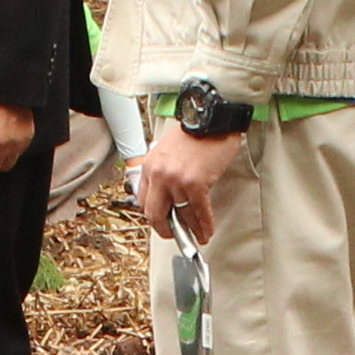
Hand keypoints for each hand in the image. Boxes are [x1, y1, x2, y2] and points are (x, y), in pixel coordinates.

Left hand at [132, 123, 244, 244]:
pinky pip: (198, 212)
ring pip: (181, 216)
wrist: (210, 117)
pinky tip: (207, 231)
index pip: (144, 201)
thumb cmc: (194, 131)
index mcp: (150, 167)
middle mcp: (159, 175)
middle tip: (175, 235)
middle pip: (155, 215)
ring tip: (198, 237)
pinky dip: (204, 225)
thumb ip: (164, 171)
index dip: (155, 216)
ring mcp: (176, 180)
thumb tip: (170, 195)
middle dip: (165, 230)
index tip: (164, 222)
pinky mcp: (195, 183)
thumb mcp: (167, 150)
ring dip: (191, 230)